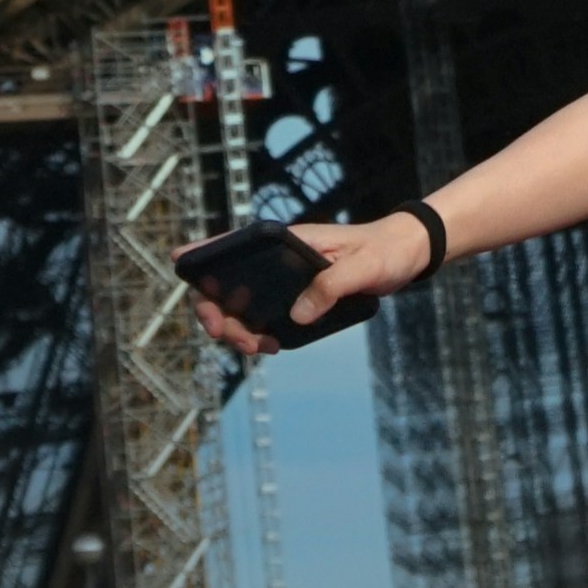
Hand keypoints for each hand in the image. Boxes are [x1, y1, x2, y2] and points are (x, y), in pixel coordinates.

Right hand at [182, 216, 423, 353]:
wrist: (406, 253)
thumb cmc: (384, 251)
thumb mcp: (363, 268)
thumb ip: (330, 287)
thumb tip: (297, 317)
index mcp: (287, 240)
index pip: (235, 243)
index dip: (202, 252)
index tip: (180, 263)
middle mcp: (278, 259)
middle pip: (227, 283)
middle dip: (215, 310)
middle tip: (225, 333)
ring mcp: (284, 279)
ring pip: (242, 305)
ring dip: (237, 329)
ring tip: (256, 346)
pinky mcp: (297, 296)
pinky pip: (264, 316)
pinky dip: (258, 333)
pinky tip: (271, 344)